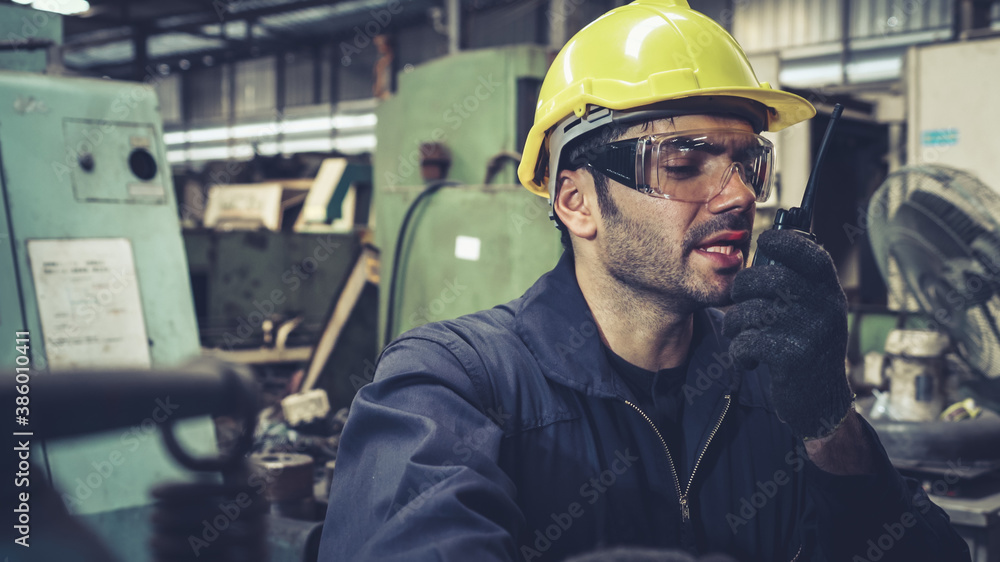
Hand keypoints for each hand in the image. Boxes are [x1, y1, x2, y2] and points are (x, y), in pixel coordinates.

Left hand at [723, 229, 853, 439]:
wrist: (820, 401)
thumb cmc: (805, 345)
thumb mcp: (812, 311)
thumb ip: (796, 281)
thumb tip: (766, 244)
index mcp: (829, 291)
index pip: (810, 253)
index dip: (783, 241)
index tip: (764, 241)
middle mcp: (825, 307)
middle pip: (770, 279)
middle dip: (742, 287)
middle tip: (737, 299)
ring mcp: (811, 332)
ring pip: (753, 311)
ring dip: (735, 322)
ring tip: (738, 332)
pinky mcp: (793, 358)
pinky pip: (748, 341)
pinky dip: (739, 350)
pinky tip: (747, 358)